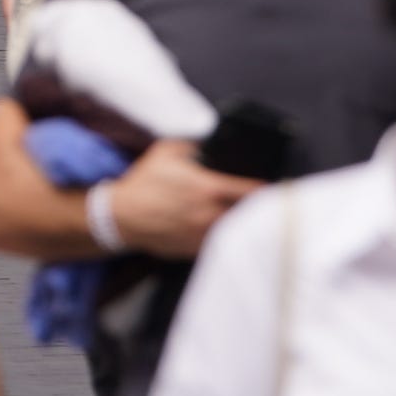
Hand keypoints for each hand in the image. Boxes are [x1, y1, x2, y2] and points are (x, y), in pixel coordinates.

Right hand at [102, 137, 262, 258]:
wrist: (121, 216)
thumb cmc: (143, 182)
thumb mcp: (165, 152)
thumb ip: (194, 146)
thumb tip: (212, 146)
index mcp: (209, 188)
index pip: (253, 190)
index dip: (268, 187)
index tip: (274, 186)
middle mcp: (212, 214)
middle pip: (250, 214)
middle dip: (256, 206)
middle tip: (258, 201)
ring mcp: (206, 235)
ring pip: (237, 230)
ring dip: (239, 222)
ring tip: (238, 214)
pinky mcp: (198, 250)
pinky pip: (220, 242)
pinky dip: (222, 234)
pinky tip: (215, 226)